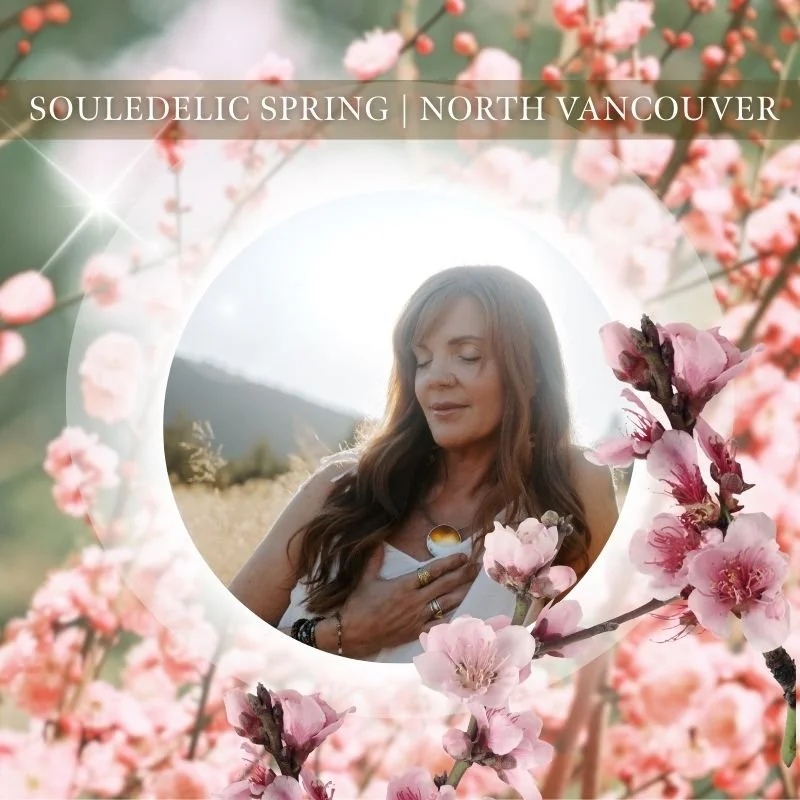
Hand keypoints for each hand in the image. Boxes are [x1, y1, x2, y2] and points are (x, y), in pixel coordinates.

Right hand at [339, 549, 480, 658]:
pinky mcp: (416, 631)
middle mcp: (414, 601)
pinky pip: (439, 623)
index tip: (462, 557)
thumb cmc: (359, 606)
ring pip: (446, 603)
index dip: (449, 563)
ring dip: (461, 593)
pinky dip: (451, 616)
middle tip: (475, 567)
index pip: (432, 571)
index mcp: (404, 586)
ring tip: (473, 585)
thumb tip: (377, 542)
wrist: (353, 634)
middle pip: (445, 585)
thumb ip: (374, 560)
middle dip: (462, 575)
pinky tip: (461, 610)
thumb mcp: (365, 580)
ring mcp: (417, 617)